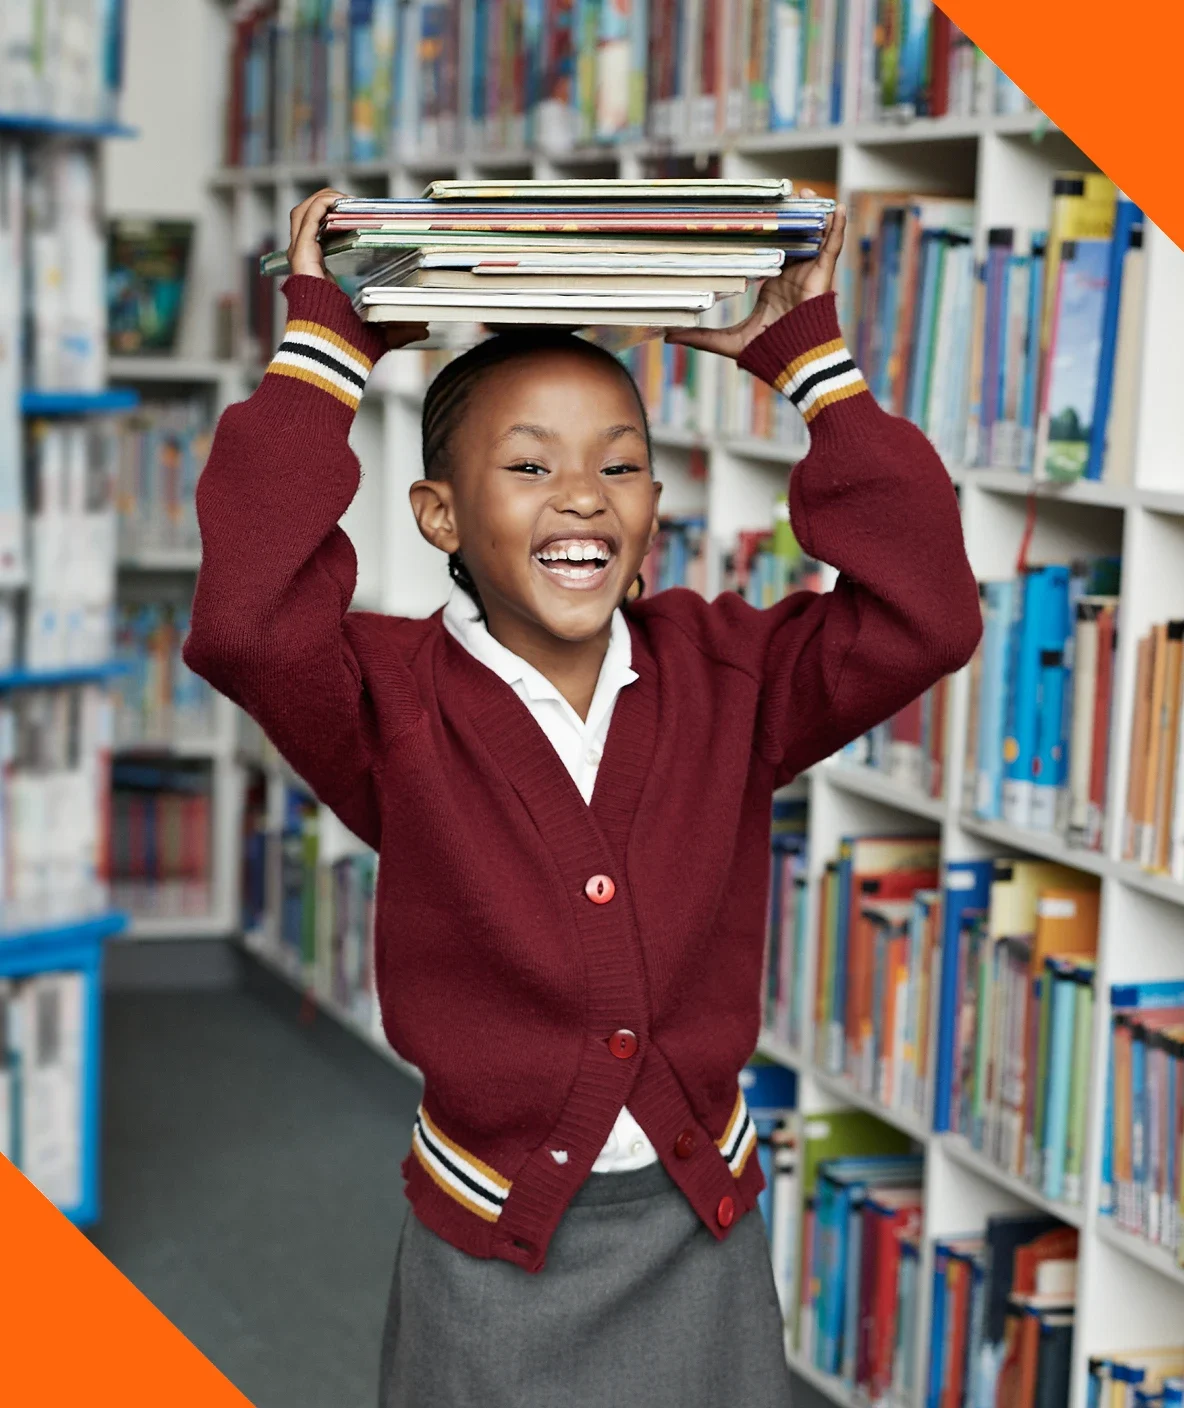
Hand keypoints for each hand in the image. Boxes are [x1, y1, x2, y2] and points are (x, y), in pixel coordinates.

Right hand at [287, 189, 428, 347]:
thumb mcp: (384, 332)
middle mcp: (310, 266)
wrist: (335, 356)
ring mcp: (303, 261)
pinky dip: (320, 205)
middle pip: (309, 221)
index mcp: (324, 277)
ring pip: (302, 215)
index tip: (363, 214)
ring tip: (345, 197)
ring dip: (322, 199)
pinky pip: (305, 220)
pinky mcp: (301, 258)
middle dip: (329, 204)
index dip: (338, 221)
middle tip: (354, 203)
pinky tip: (338, 200)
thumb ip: (401, 328)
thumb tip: (423, 326)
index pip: (323, 238)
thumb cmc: (354, 347)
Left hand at [665, 193, 846, 360]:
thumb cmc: (768, 351)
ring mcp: (808, 273)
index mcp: (772, 285)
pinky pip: (832, 246)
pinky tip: (838, 207)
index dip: (762, 233)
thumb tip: (668, 336)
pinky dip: (836, 227)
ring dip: (811, 214)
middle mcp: (791, 275)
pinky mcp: (823, 275)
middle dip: (787, 217)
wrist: (796, 360)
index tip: (753, 214)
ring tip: (805, 192)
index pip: (767, 251)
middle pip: (790, 238)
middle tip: (779, 195)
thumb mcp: (727, 342)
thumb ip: (701, 337)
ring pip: (812, 236)